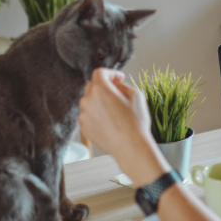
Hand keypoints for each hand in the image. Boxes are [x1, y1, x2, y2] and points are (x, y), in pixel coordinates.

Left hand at [78, 68, 169, 185]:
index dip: (111, 73)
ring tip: (115, 111)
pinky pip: (89, 116)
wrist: (131, 148)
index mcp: (100, 90)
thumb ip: (122, 86)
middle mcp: (87, 101)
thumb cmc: (135, 123)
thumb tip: (116, 86)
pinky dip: (97, 115)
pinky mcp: (84, 128)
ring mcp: (84, 115)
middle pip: (92, 86)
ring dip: (100, 102)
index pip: (99, 73)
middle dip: (104, 87)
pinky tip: (110, 122)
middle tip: (117, 93)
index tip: (118, 78)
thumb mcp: (136, 96)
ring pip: (89, 102)